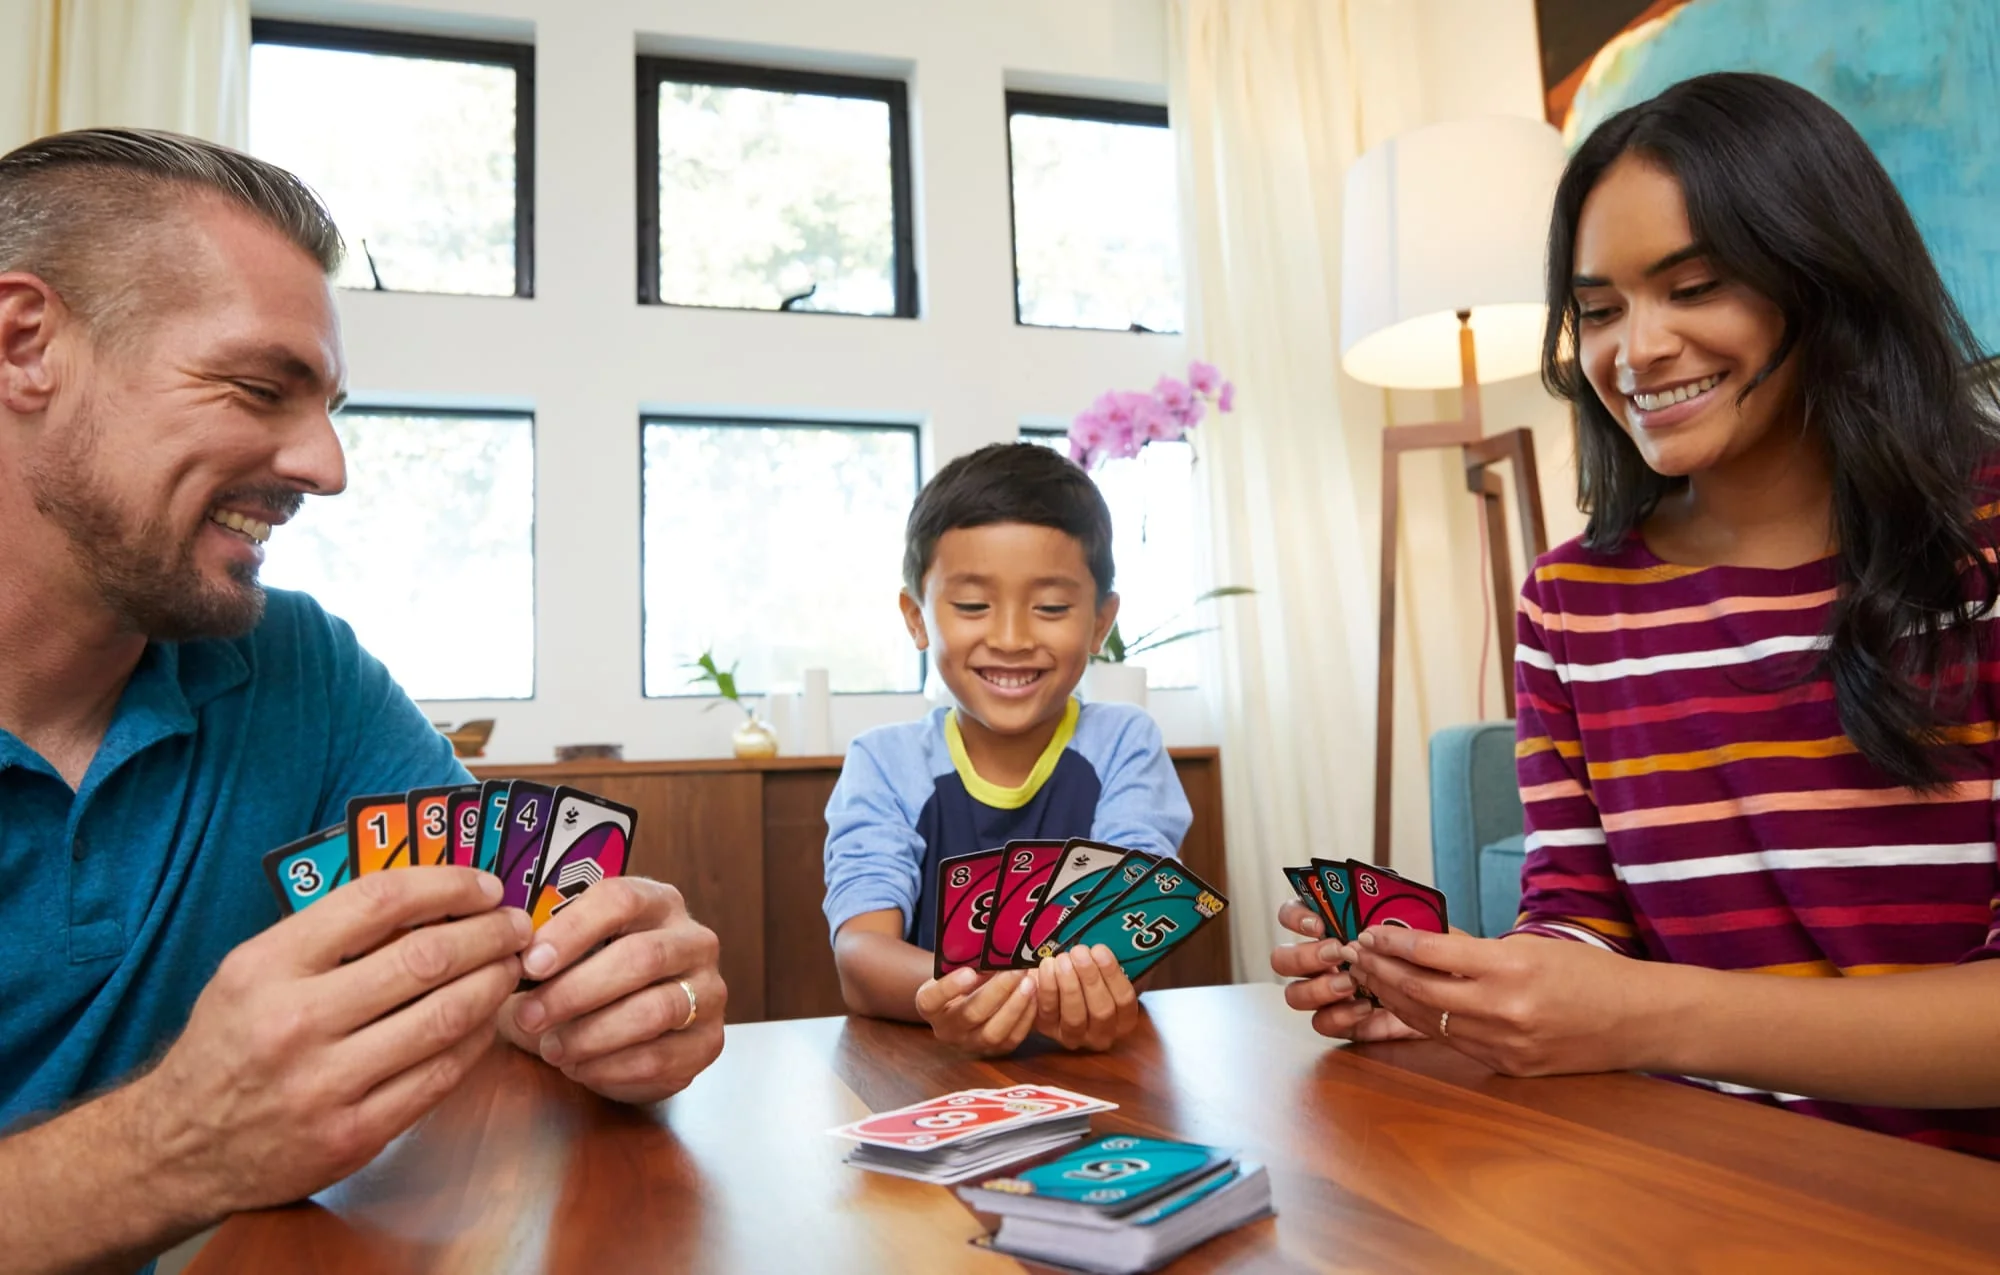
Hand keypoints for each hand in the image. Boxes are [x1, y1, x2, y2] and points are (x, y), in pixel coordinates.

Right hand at [135, 868, 527, 1217]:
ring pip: (444, 1017)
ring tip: (512, 968)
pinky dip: (477, 1040)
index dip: (447, 886)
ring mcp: (325, 1085)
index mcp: (267, 967)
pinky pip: (440, 1076)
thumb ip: (329, 935)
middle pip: (425, 958)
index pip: (379, 902)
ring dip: (494, 984)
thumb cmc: (230, 1044)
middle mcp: (294, 1022)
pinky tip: (487, 1020)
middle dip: (489, 935)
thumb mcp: (252, 971)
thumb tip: (432, 897)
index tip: (484, 887)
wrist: (179, 1149)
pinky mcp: (353, 1135)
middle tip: (517, 927)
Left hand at [502, 878, 725, 1104]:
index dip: (573, 930)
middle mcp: (695, 940)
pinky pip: (661, 1057)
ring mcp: (709, 991)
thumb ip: (545, 947)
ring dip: (592, 1034)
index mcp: (659, 903)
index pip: (622, 900)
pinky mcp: (709, 1041)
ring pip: (654, 1010)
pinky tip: (578, 1068)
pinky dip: (610, 1067)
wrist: (630, 1033)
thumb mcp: (570, 953)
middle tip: (528, 1016)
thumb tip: (509, 956)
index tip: (530, 963)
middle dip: (575, 990)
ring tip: (550, 1048)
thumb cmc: (592, 981)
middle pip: (640, 957)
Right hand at [914, 967, 1038, 1056]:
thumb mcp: (956, 968)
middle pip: (970, 1015)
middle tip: (1016, 970)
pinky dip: (1026, 1017)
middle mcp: (946, 1030)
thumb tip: (993, 951)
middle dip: (997, 991)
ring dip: (1015, 1006)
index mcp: (929, 1006)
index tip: (968, 971)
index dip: (949, 987)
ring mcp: (970, 1044)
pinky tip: (1035, 996)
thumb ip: (967, 962)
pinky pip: (1012, 1039)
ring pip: (993, 1032)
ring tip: (1029, 983)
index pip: (931, 1000)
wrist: (965, 1003)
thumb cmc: (961, 977)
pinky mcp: (994, 1050)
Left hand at [1032, 945, 1140, 1050]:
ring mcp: (1075, 1037)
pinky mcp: (1049, 1031)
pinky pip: (1048, 1012)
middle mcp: (1102, 1035)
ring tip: (1062, 959)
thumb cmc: (1086, 975)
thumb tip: (1100, 946)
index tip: (1100, 950)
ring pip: (1075, 1016)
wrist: (1056, 987)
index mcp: (1123, 1020)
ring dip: (1068, 985)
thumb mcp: (1102, 971)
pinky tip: (1047, 966)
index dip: (1113, 975)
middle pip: (1101, 1011)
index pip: (1124, 1001)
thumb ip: (1104, 963)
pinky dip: (1047, 988)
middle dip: (1089, 978)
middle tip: (1079, 952)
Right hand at [1270, 900, 1420, 1042]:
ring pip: (1294, 994)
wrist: (1443, 995)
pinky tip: (1366, 1007)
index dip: (1295, 918)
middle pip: (1282, 959)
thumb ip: (1389, 918)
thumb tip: (1372, 921)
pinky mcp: (1340, 1021)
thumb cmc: (1422, 953)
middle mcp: (1318, 960)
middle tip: (1338, 953)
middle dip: (1305, 956)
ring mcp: (1325, 992)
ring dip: (1318, 989)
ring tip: (1350, 984)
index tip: (1319, 924)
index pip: (1290, 915)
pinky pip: (1322, 1024)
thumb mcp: (1413, 927)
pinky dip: (1340, 1016)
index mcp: (1329, 929)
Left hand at [1350, 927, 1653, 1075]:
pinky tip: (1404, 1007)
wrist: (1639, 1022)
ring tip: (1370, 978)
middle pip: (1421, 991)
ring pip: (1429, 1021)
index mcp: (1511, 969)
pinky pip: (1452, 1042)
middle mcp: (1503, 1010)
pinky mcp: (1507, 1067)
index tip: (1370, 933)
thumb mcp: (1531, 946)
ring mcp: (1504, 1045)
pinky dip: (1423, 1023)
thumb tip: (1421, 939)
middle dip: (1381, 971)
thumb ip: (1473, 947)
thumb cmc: (1590, 975)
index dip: (1393, 944)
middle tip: (1356, 955)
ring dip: (1393, 999)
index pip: (1432, 954)